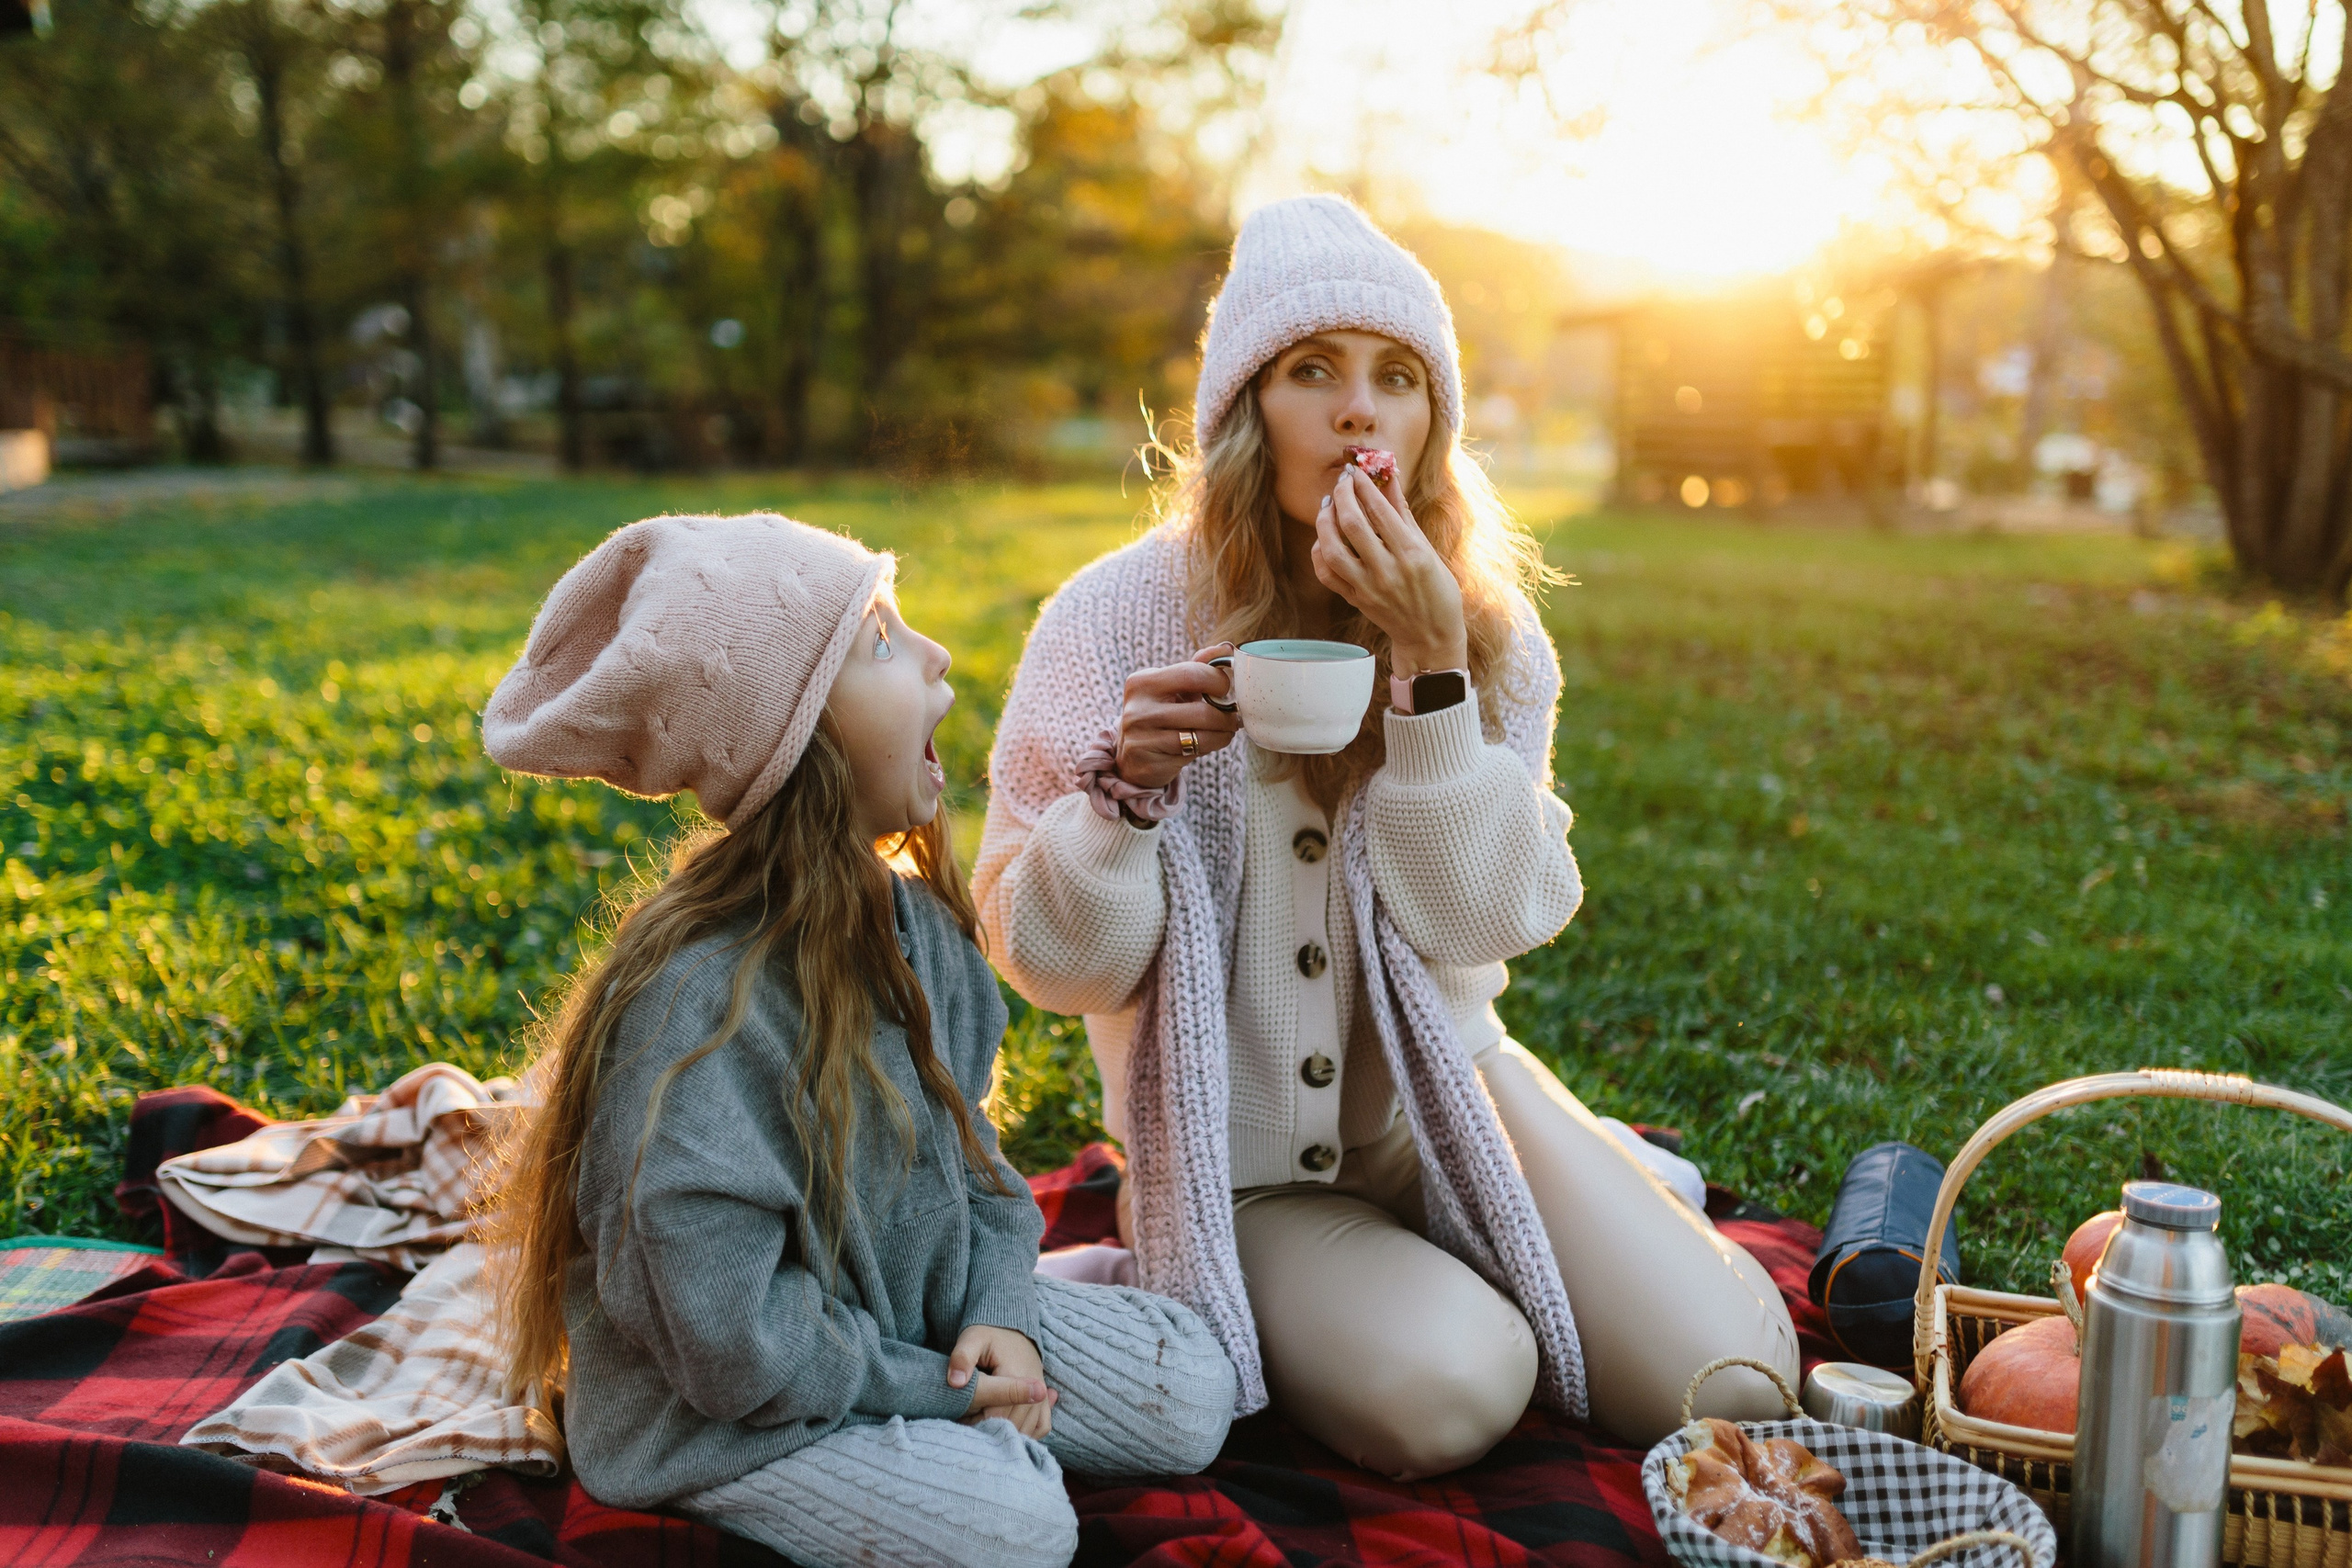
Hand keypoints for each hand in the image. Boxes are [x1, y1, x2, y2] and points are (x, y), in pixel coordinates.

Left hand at [949, 1323, 1055, 1439]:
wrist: (1012, 1330)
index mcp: (1016, 1374)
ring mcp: (1043, 1395)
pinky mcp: (1044, 1400)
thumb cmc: (988, 1335)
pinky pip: (1042, 1427)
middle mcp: (1035, 1387)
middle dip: (989, 1432)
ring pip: (1027, 1430)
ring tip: (983, 1429)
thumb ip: (962, 1358)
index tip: (960, 1421)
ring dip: (1005, 1436)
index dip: (976, 1423)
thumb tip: (955, 1382)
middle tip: (968, 1427)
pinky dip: (1026, 1434)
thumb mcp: (971, 1339)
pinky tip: (1008, 1433)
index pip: (997, 1414)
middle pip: (1012, 1426)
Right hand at [1113, 643, 1239, 792]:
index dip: (1218, 681)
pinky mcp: (1149, 762)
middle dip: (1226, 715)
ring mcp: (1141, 737)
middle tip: (1233, 716)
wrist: (1132, 757)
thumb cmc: (1160, 715)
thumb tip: (1226, 647)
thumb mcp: (1172, 688)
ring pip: (1201, 735)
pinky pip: (1193, 753)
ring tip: (1226, 730)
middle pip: (1202, 711)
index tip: (1226, 688)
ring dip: (1223, 733)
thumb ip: (1198, 666)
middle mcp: (1138, 708)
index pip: (1192, 674)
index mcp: (1143, 682)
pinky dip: (1210, 747)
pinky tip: (1208, 743)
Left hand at [1314, 466, 1468, 679]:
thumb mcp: (1428, 549)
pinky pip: (1326, 573)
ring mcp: (1368, 587)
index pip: (1379, 510)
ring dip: (1325, 521)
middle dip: (1342, 495)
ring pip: (1332, 548)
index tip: (1356, 470)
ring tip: (1328, 506)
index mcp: (1412, 553)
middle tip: (1341, 482)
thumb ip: (1403, 513)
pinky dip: (1319, 551)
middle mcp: (1388, 570)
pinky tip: (1324, 537)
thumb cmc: (1437, 589)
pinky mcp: (1355, 600)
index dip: (1364, 486)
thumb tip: (1389, 476)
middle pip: (1352, 524)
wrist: (1430, 636)